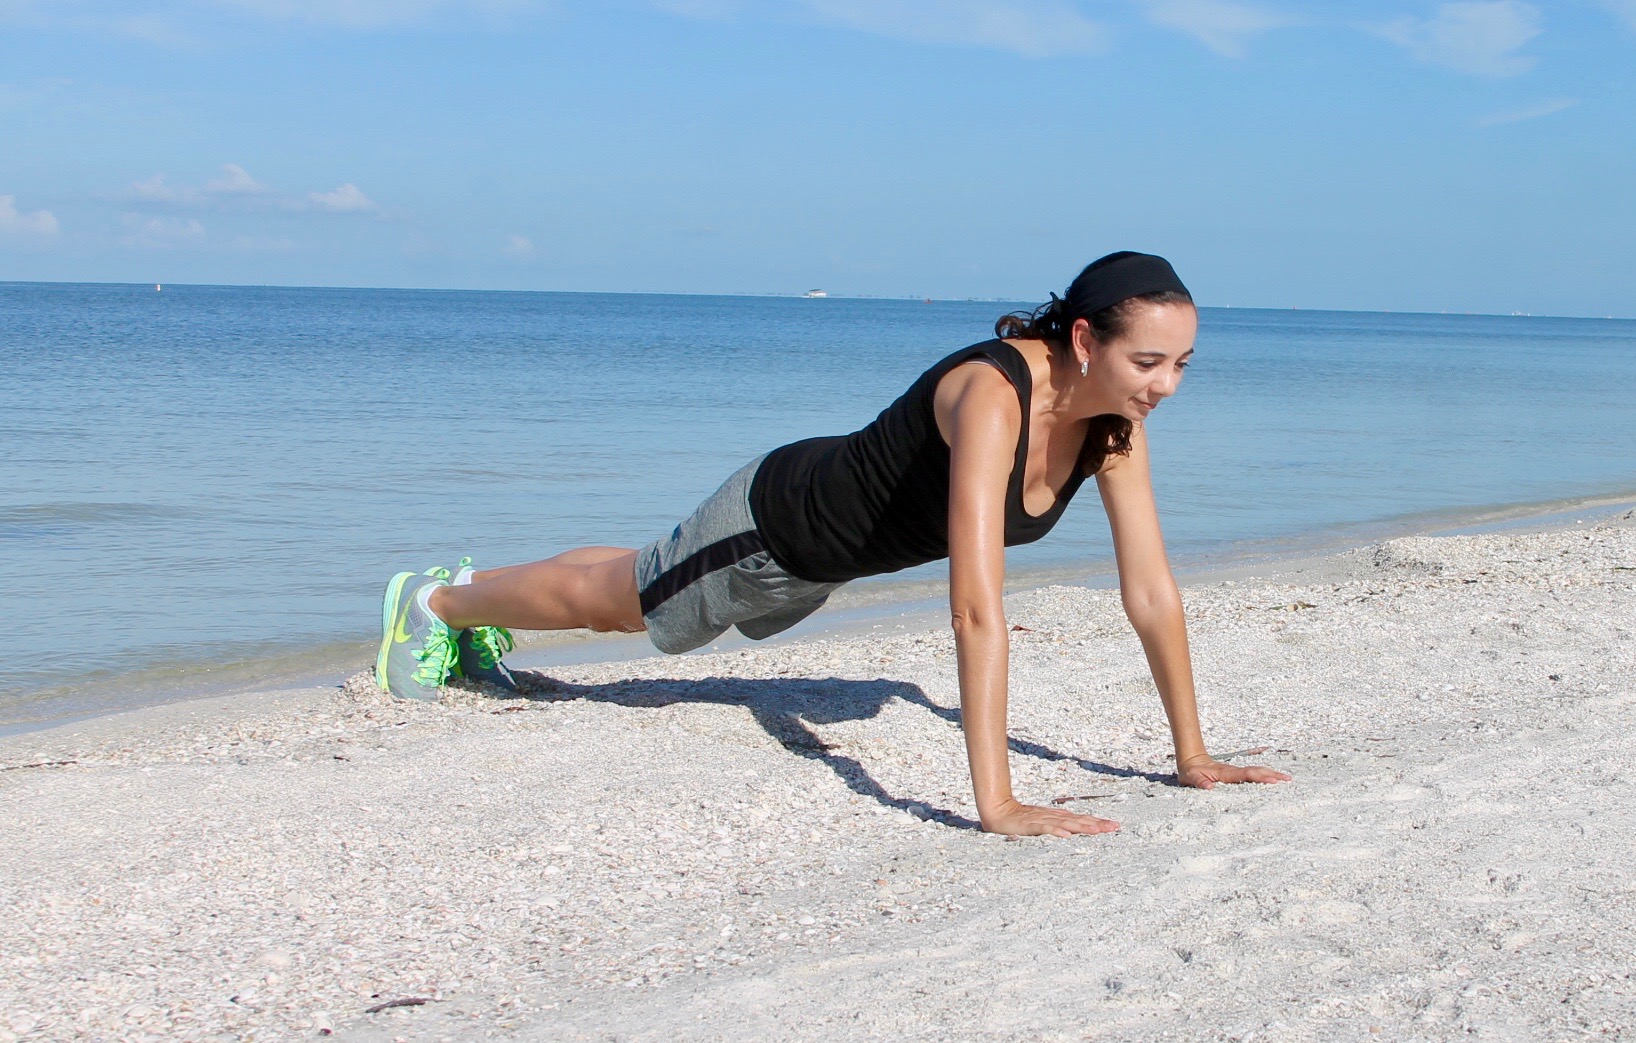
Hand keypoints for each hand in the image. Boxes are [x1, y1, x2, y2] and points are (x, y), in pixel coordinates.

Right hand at [980, 798, 1119, 837]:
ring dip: (1082, 827)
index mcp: (1058, 817)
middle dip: (1097, 824)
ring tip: (1096, 831)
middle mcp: (1054, 817)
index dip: (1098, 822)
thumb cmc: (1021, 819)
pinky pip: (1046, 829)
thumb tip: (1073, 830)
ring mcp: (1043, 820)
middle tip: (1115, 827)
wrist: (998, 812)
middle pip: (1079, 820)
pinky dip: (1056, 831)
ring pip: (1066, 823)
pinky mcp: (1031, 825)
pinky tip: (1066, 835)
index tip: (1115, 825)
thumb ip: (1057, 825)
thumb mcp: (1043, 823)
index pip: (1082, 819)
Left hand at [1176, 756, 1291, 789]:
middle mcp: (1233, 771)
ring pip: (1257, 771)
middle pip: (1256, 771)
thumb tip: (1209, 788)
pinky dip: (1265, 775)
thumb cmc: (1191, 772)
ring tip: (1287, 779)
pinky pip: (1253, 774)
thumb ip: (1199, 782)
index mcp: (1225, 774)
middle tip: (1288, 779)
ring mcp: (1236, 772)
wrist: (1192, 760)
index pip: (1246, 775)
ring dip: (1271, 774)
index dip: (1259, 777)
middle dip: (1272, 775)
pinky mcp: (1236, 774)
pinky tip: (1274, 779)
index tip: (1273, 781)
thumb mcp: (1191, 778)